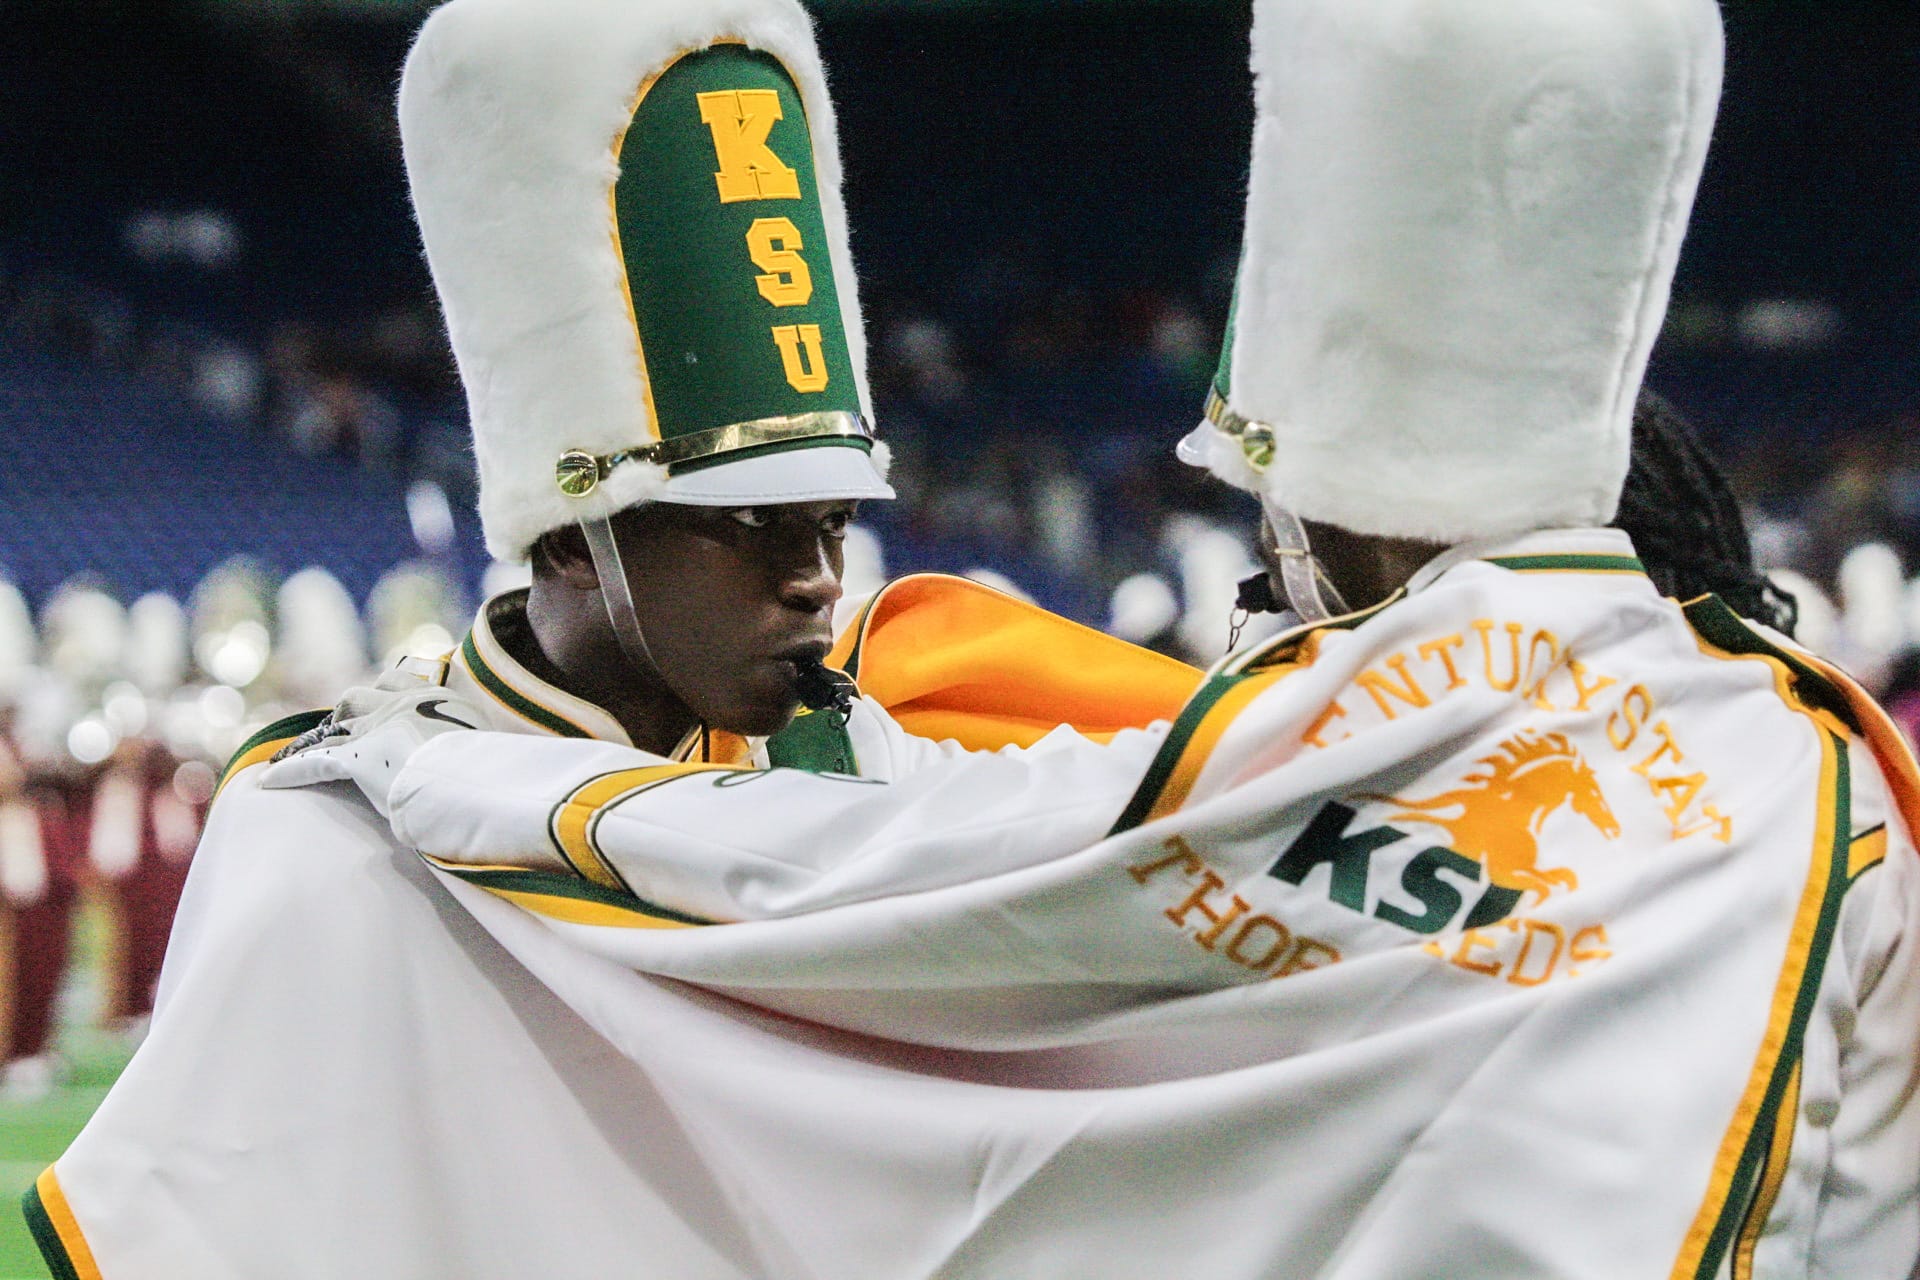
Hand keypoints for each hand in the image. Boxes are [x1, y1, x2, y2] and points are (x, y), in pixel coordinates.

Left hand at [260, 686, 483, 817]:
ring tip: (298, 749)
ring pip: (332, 728)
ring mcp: (375, 730)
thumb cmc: (492, 772)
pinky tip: (269, 780)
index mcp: (438, 699)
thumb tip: (499, 766)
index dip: (386, 690)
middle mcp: (401, 706)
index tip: (382, 700)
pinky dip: (289, 771)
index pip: (401, 681)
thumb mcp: (495, 748)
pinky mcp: (354, 759)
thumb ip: (483, 746)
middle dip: (346, 710)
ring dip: (315, 738)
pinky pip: (312, 762)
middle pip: (359, 696)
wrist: (472, 781)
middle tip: (339, 726)